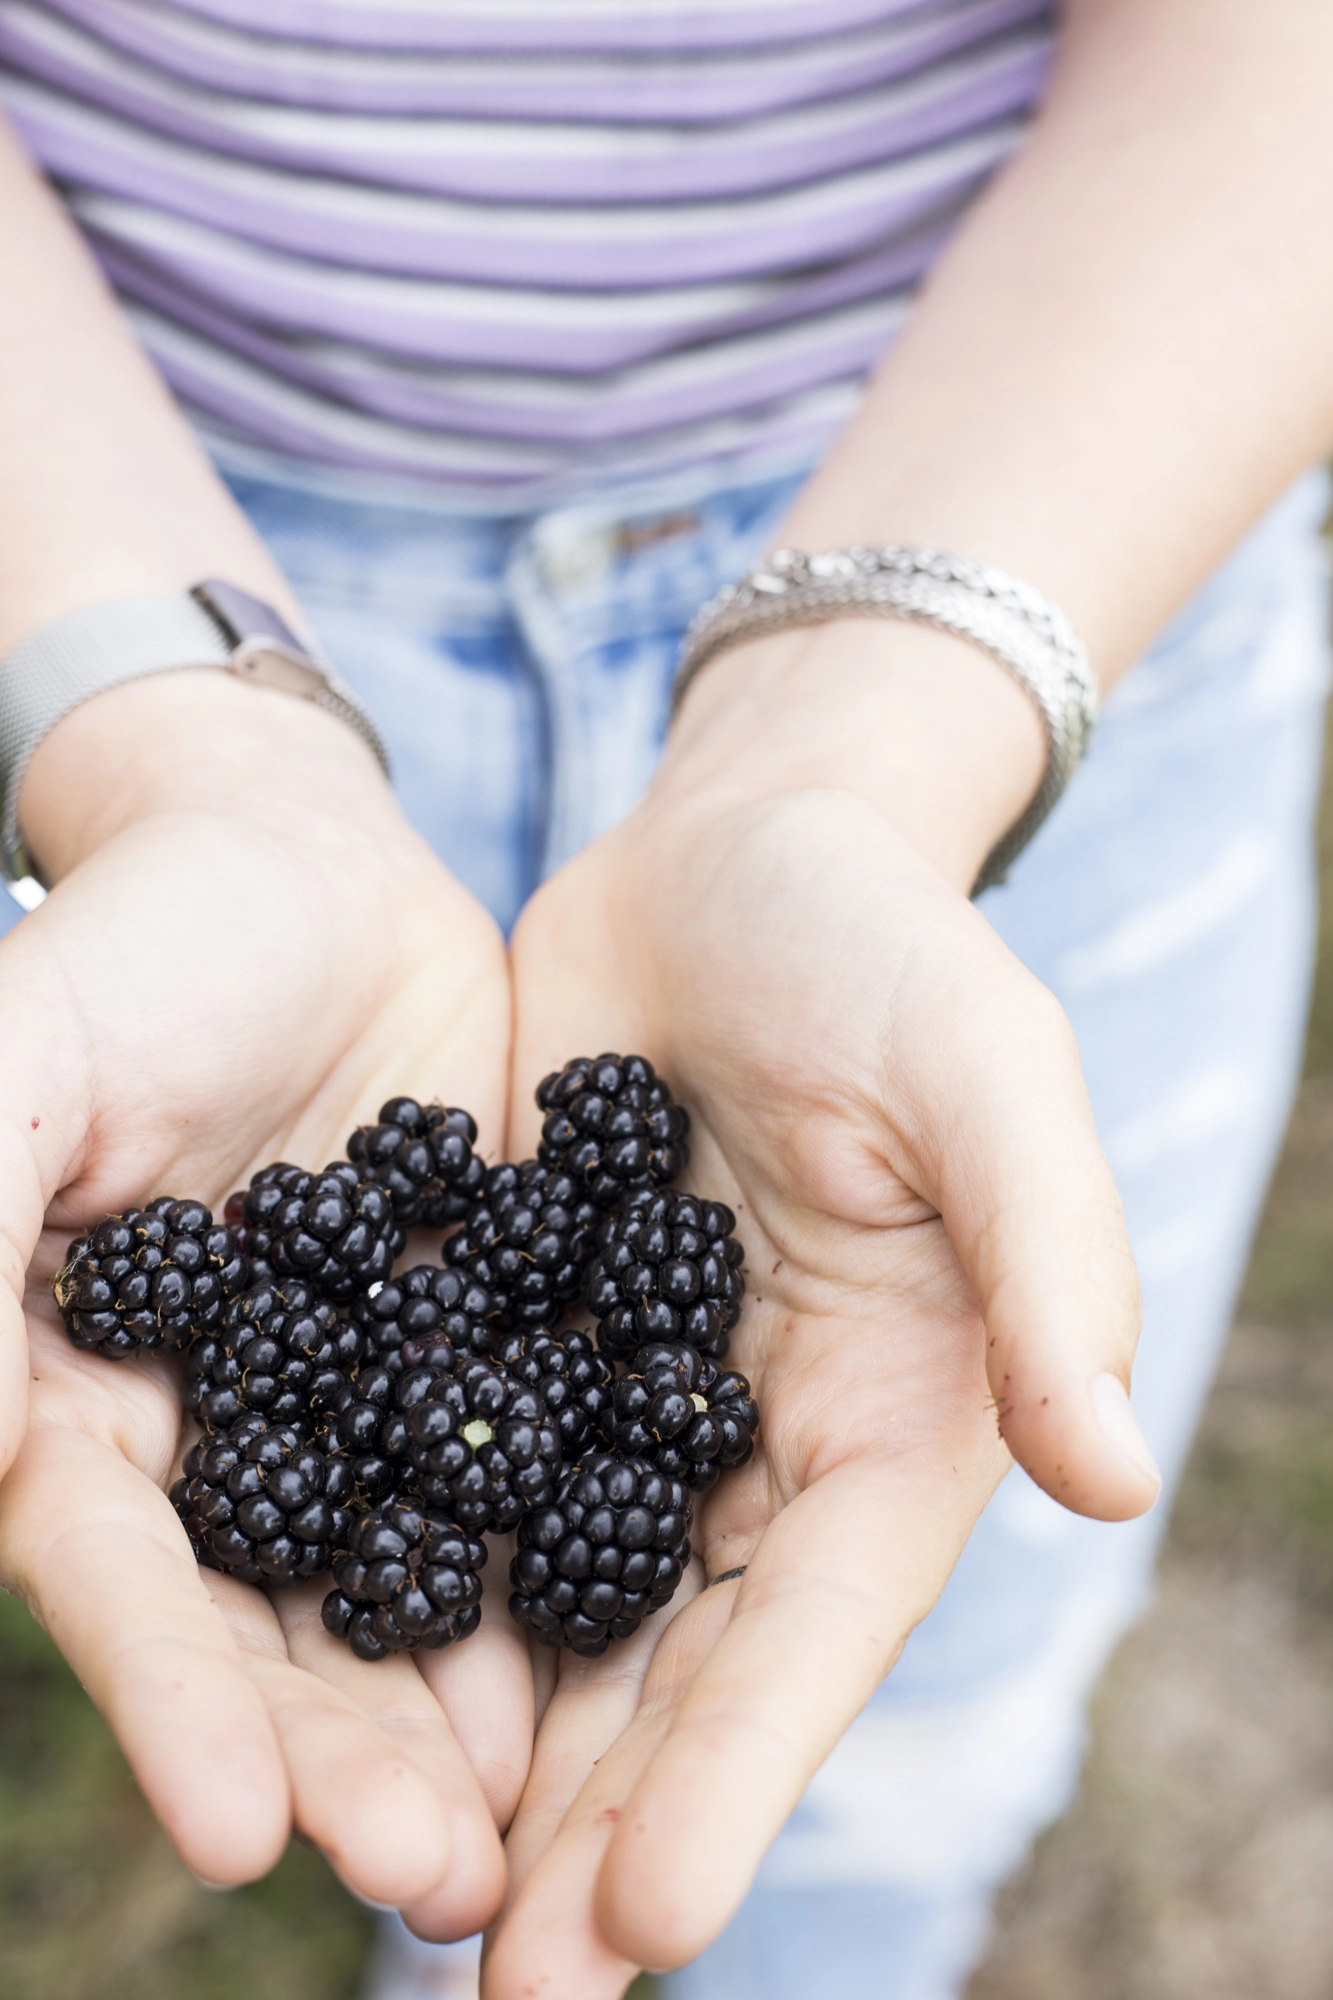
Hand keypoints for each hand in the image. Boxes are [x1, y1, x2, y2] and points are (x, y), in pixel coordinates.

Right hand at [0, 672, 526, 1920]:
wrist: (294, 866)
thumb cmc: (133, 950)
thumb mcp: (28, 1063)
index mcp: (88, 1400)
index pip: (124, 1581)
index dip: (172, 1705)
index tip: (242, 1835)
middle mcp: (229, 1435)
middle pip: (277, 1628)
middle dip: (345, 1756)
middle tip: (434, 1879)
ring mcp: (366, 1400)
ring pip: (413, 1578)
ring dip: (460, 1713)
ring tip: (529, 1838)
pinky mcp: (482, 1341)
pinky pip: (530, 1464)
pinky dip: (565, 1557)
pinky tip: (628, 1656)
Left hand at [488, 629, 1157, 1995]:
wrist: (741, 851)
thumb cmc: (888, 949)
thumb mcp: (989, 1075)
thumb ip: (1052, 1260)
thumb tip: (1109, 1475)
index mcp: (890, 1413)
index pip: (814, 1623)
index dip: (740, 1771)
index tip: (649, 1923)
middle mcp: (755, 1438)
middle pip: (675, 1658)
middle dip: (600, 1826)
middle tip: (494, 1993)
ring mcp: (628, 1395)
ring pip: (549, 1601)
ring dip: (483, 1751)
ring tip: (397, 1898)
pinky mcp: (516, 1329)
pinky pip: (447, 1472)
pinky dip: (392, 1578)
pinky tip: (311, 1674)